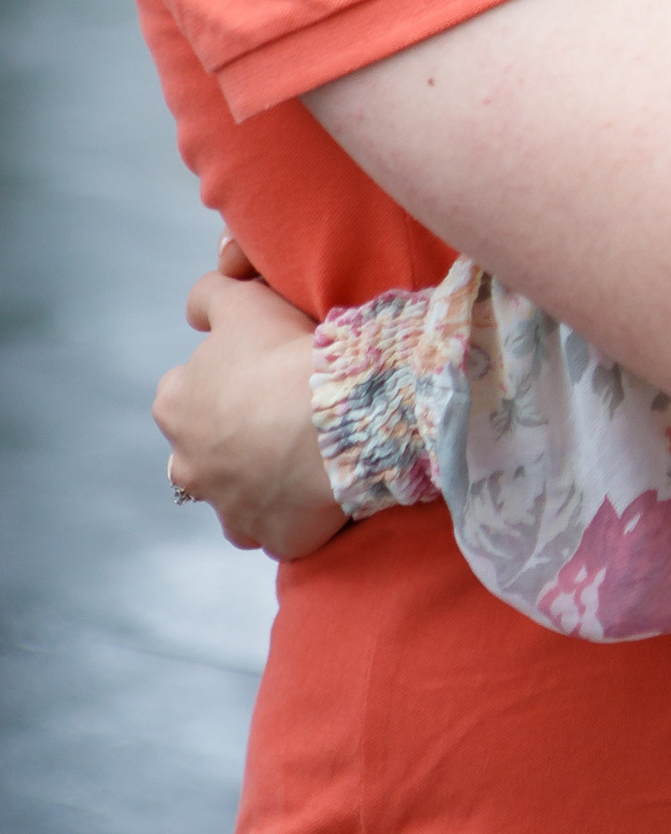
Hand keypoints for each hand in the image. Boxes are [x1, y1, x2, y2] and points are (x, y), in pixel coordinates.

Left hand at [155, 238, 347, 559]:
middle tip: (280, 416)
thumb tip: (196, 311)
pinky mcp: (268, 537)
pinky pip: (274, 529)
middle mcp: (187, 465)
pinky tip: (315, 489)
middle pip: (202, 453)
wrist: (333, 418)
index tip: (259, 373)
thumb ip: (209, 297)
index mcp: (175, 406)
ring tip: (300, 456)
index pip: (185, 393)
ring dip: (257, 482)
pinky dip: (288, 514)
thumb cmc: (282, 356)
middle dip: (231, 441)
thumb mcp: (241, 301)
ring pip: (234, 496)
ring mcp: (226, 508)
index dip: (223, 380)